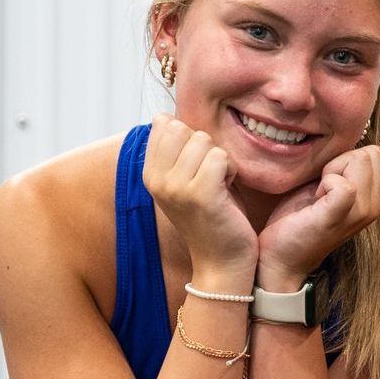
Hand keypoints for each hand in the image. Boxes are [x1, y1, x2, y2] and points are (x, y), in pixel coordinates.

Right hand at [143, 114, 257, 278]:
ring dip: (220, 160)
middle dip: (205, 147)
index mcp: (149, 174)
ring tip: (218, 185)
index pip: (165, 124)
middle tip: (209, 176)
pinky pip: (220, 157)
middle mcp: (157, 180)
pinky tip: (227, 191)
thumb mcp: (183, 179)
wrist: (221, 262)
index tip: (195, 167)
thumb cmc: (211, 215)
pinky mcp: (200, 195)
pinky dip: (230, 171)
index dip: (190, 138)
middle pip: (184, 128)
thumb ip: (174, 150)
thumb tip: (163, 116)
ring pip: (204, 140)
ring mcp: (176, 188)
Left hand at [256, 144, 379, 289]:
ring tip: (319, 195)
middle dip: (341, 161)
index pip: (376, 154)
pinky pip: (344, 183)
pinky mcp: (339, 217)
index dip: (348, 158)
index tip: (327, 180)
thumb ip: (344, 169)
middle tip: (322, 187)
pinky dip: (326, 182)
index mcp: (372, 199)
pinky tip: (315, 200)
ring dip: (332, 171)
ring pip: (360, 161)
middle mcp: (373, 207)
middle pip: (371, 154)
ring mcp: (359, 214)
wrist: (281, 257)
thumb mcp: (327, 188)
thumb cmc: (299, 219)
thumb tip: (346, 143)